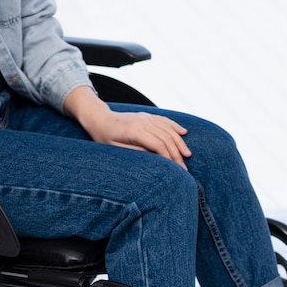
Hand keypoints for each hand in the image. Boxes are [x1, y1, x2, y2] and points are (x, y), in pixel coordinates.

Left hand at [64, 86, 191, 168]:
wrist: (99, 118)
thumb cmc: (104, 137)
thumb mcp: (116, 149)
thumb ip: (136, 152)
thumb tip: (155, 158)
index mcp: (134, 131)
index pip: (159, 145)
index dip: (170, 158)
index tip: (177, 171)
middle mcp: (142, 121)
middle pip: (166, 138)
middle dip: (177, 154)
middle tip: (184, 169)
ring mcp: (145, 116)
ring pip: (168, 128)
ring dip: (179, 142)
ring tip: (187, 155)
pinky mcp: (146, 115)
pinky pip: (164, 120)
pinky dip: (175, 126)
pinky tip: (184, 133)